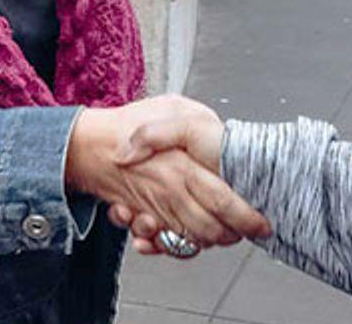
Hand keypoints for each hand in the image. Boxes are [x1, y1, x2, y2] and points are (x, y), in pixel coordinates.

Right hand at [102, 97, 240, 254]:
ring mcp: (156, 209)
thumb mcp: (171, 107)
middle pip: (211, 230)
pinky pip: (165, 243)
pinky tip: (185, 233)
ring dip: (209, 240)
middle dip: (233, 235)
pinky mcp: (144, 219)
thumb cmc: (129, 124)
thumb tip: (221, 133)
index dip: (247, 216)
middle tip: (247, 228)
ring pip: (192, 240)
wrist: (88, 145)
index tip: (263, 221)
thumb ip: (198, 121)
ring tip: (223, 230)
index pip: (223, 200)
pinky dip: (175, 245)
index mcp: (182, 167)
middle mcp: (171, 193)